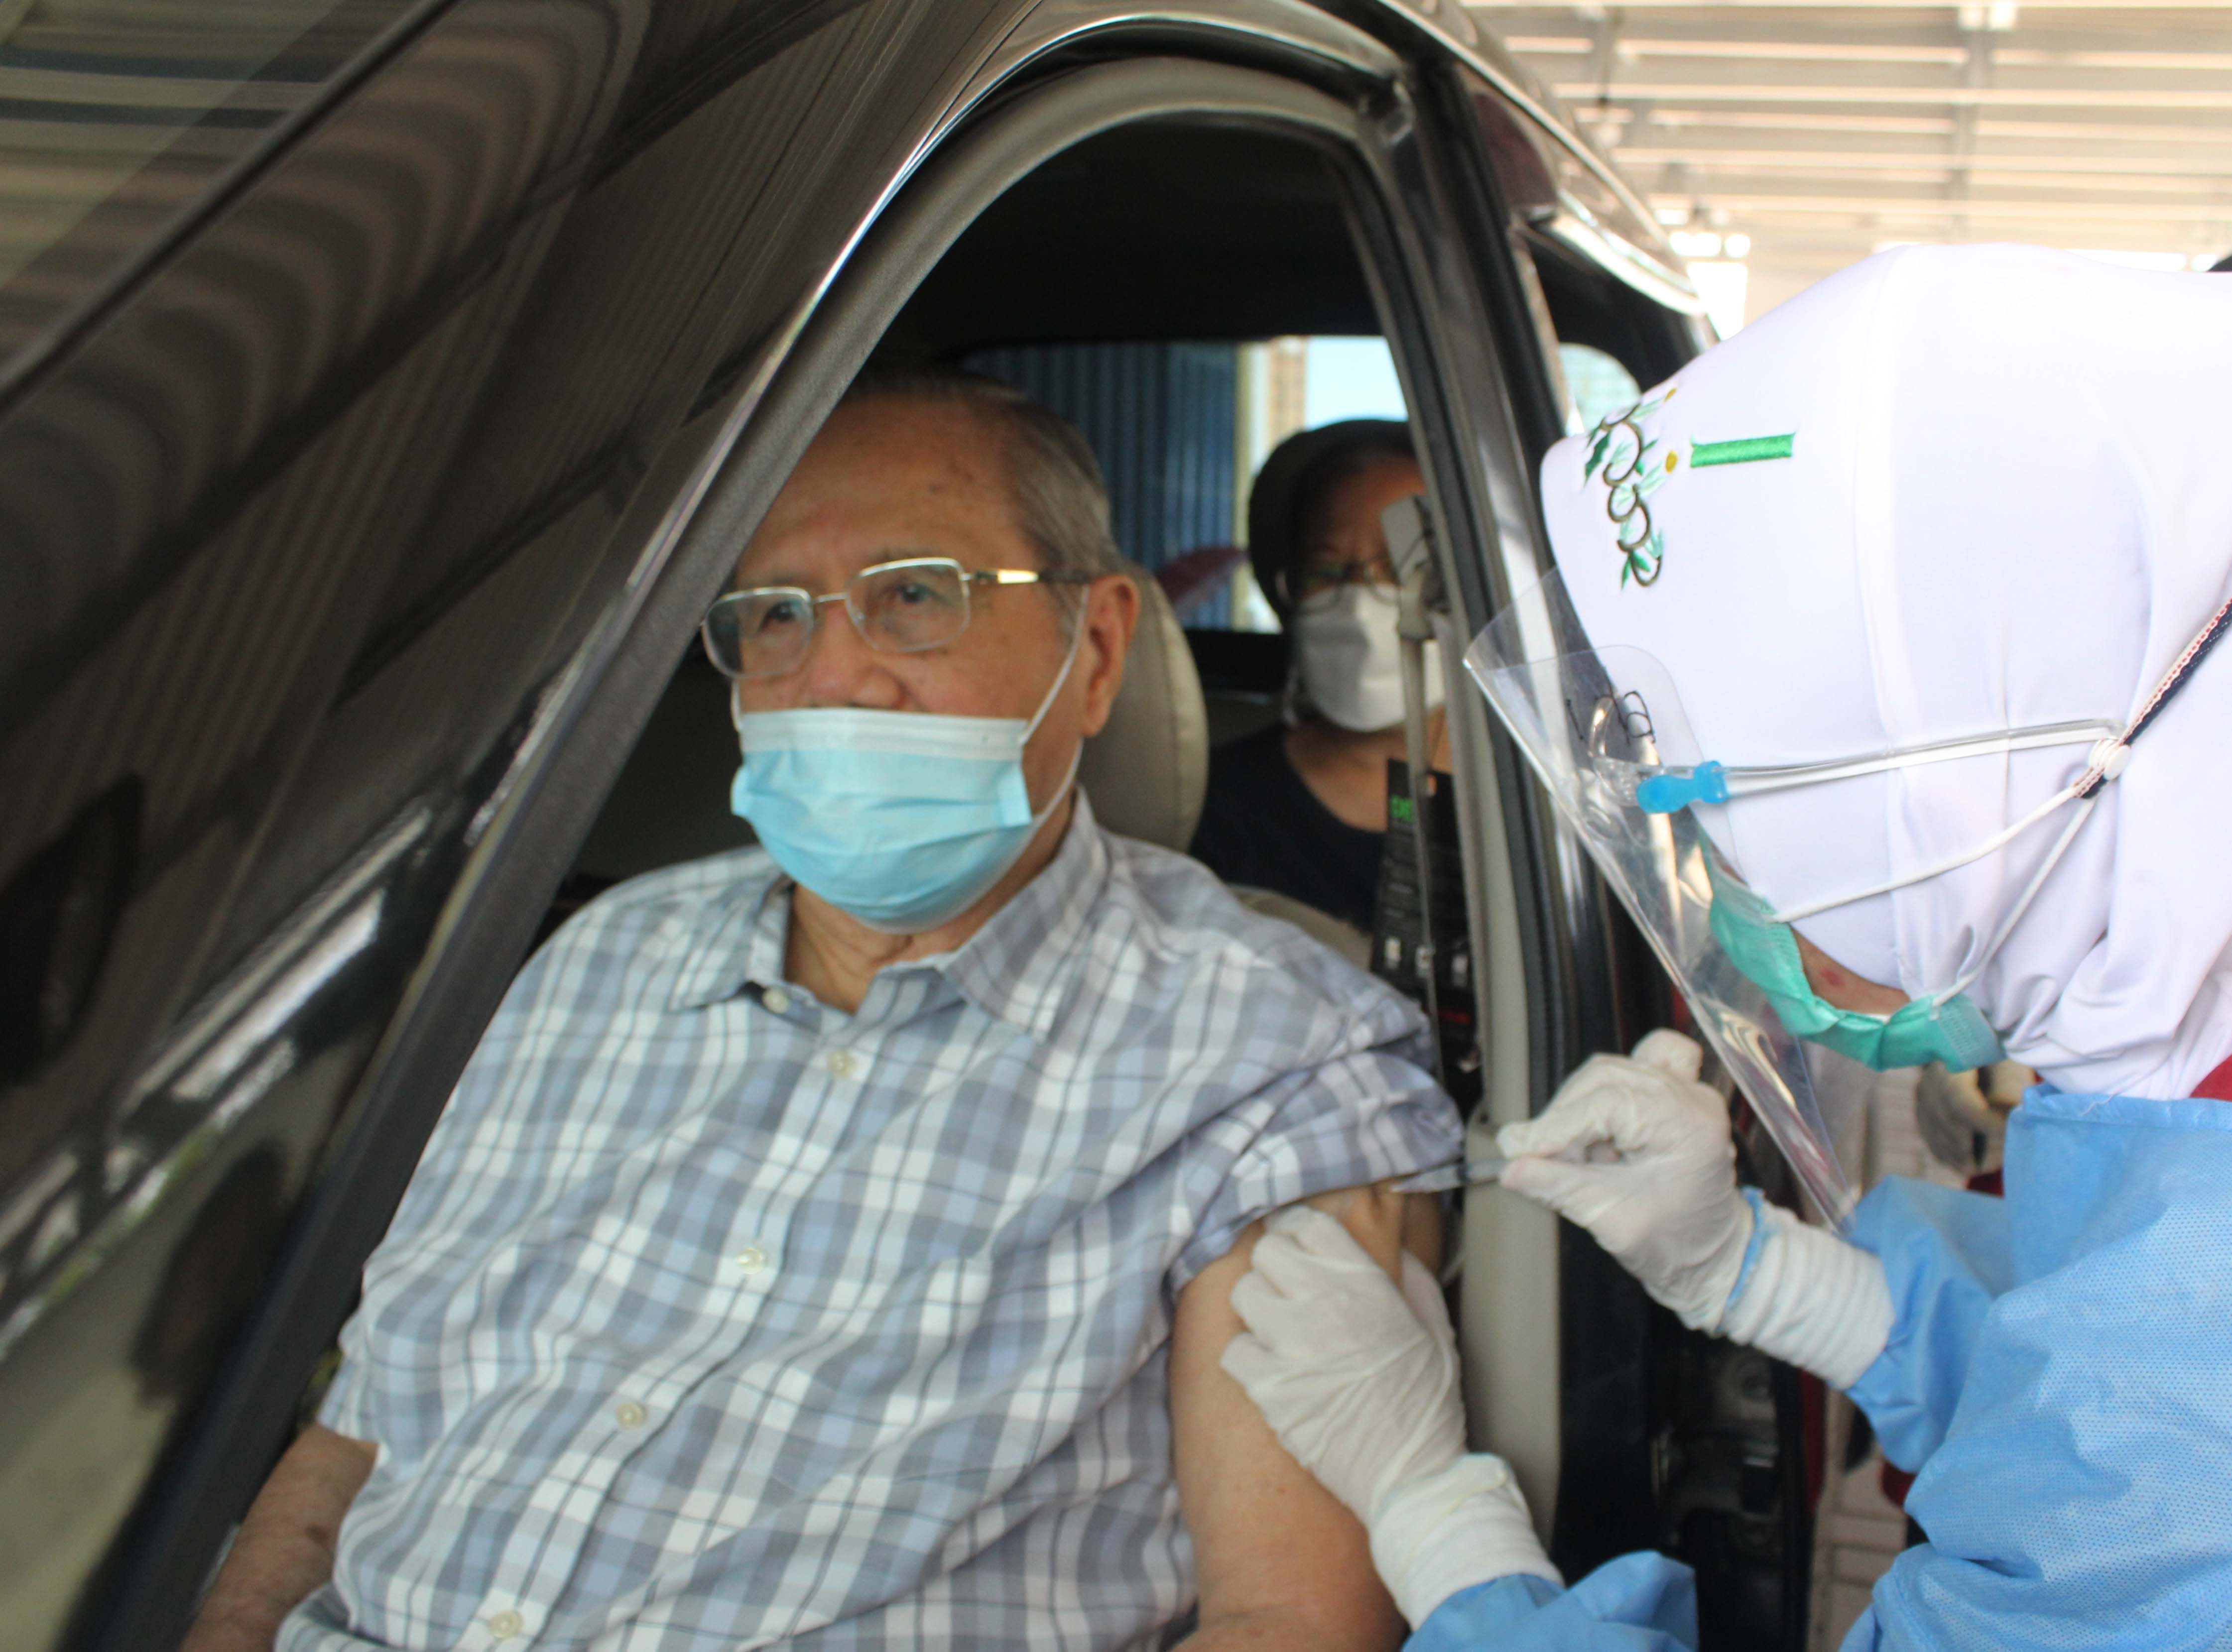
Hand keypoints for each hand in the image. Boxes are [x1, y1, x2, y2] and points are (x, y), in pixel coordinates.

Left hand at [1219, 1206, 1464, 1523]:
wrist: (1412, 1478)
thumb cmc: (1428, 1405)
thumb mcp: (1435, 1328)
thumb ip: (1412, 1280)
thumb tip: (1394, 1252)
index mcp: (1366, 1284)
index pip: (1309, 1226)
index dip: (1302, 1236)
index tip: (1302, 1251)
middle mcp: (1324, 1305)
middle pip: (1267, 1251)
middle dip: (1276, 1268)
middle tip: (1288, 1292)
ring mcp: (1292, 1345)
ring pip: (1244, 1294)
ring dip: (1258, 1309)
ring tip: (1277, 1332)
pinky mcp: (1268, 1388)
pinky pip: (1234, 1351)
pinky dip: (1248, 1360)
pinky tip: (1271, 1372)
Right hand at [1495, 1029, 1753, 1331]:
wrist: (1713, 1257)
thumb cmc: (1677, 1245)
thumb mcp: (1610, 1219)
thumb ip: (1557, 1187)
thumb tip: (1509, 1167)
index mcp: (1688, 1125)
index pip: (1605, 1103)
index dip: (1557, 1126)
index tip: (1520, 1151)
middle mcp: (1692, 1098)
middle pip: (1604, 1078)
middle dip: (1564, 1118)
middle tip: (1539, 1158)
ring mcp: (1686, 1091)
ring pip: (1611, 1071)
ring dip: (1580, 1107)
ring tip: (1578, 1155)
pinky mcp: (1673, 1095)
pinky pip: (1640, 1063)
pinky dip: (1610, 1085)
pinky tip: (1599, 1119)